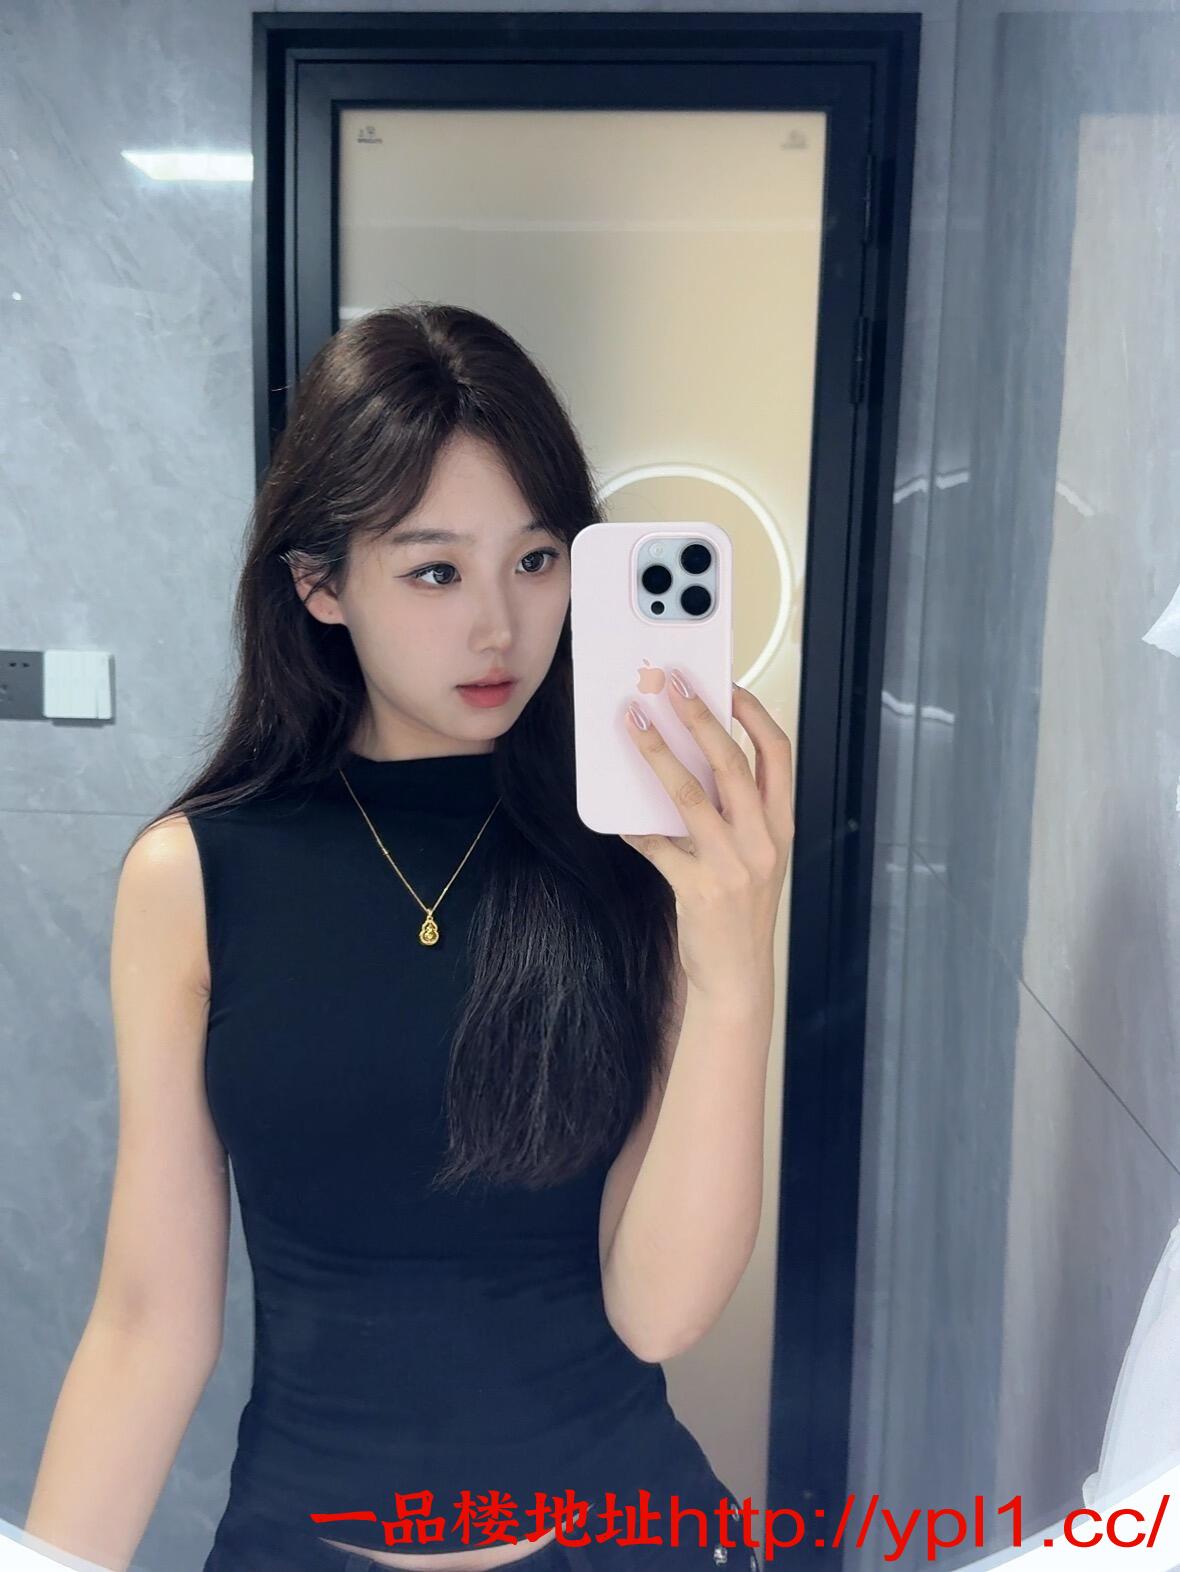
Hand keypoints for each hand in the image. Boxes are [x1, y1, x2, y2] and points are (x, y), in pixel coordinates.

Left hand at [618, 674, 794, 1002]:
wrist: (738, 976)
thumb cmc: (741, 910)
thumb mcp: (753, 856)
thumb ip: (732, 813)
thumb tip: (686, 761)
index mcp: (781, 824)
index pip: (777, 753)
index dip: (752, 713)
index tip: (725, 683)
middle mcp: (763, 839)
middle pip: (731, 762)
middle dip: (699, 716)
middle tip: (669, 684)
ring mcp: (733, 865)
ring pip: (690, 794)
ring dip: (657, 753)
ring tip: (632, 724)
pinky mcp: (699, 890)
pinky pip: (658, 845)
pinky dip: (635, 826)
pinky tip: (617, 815)